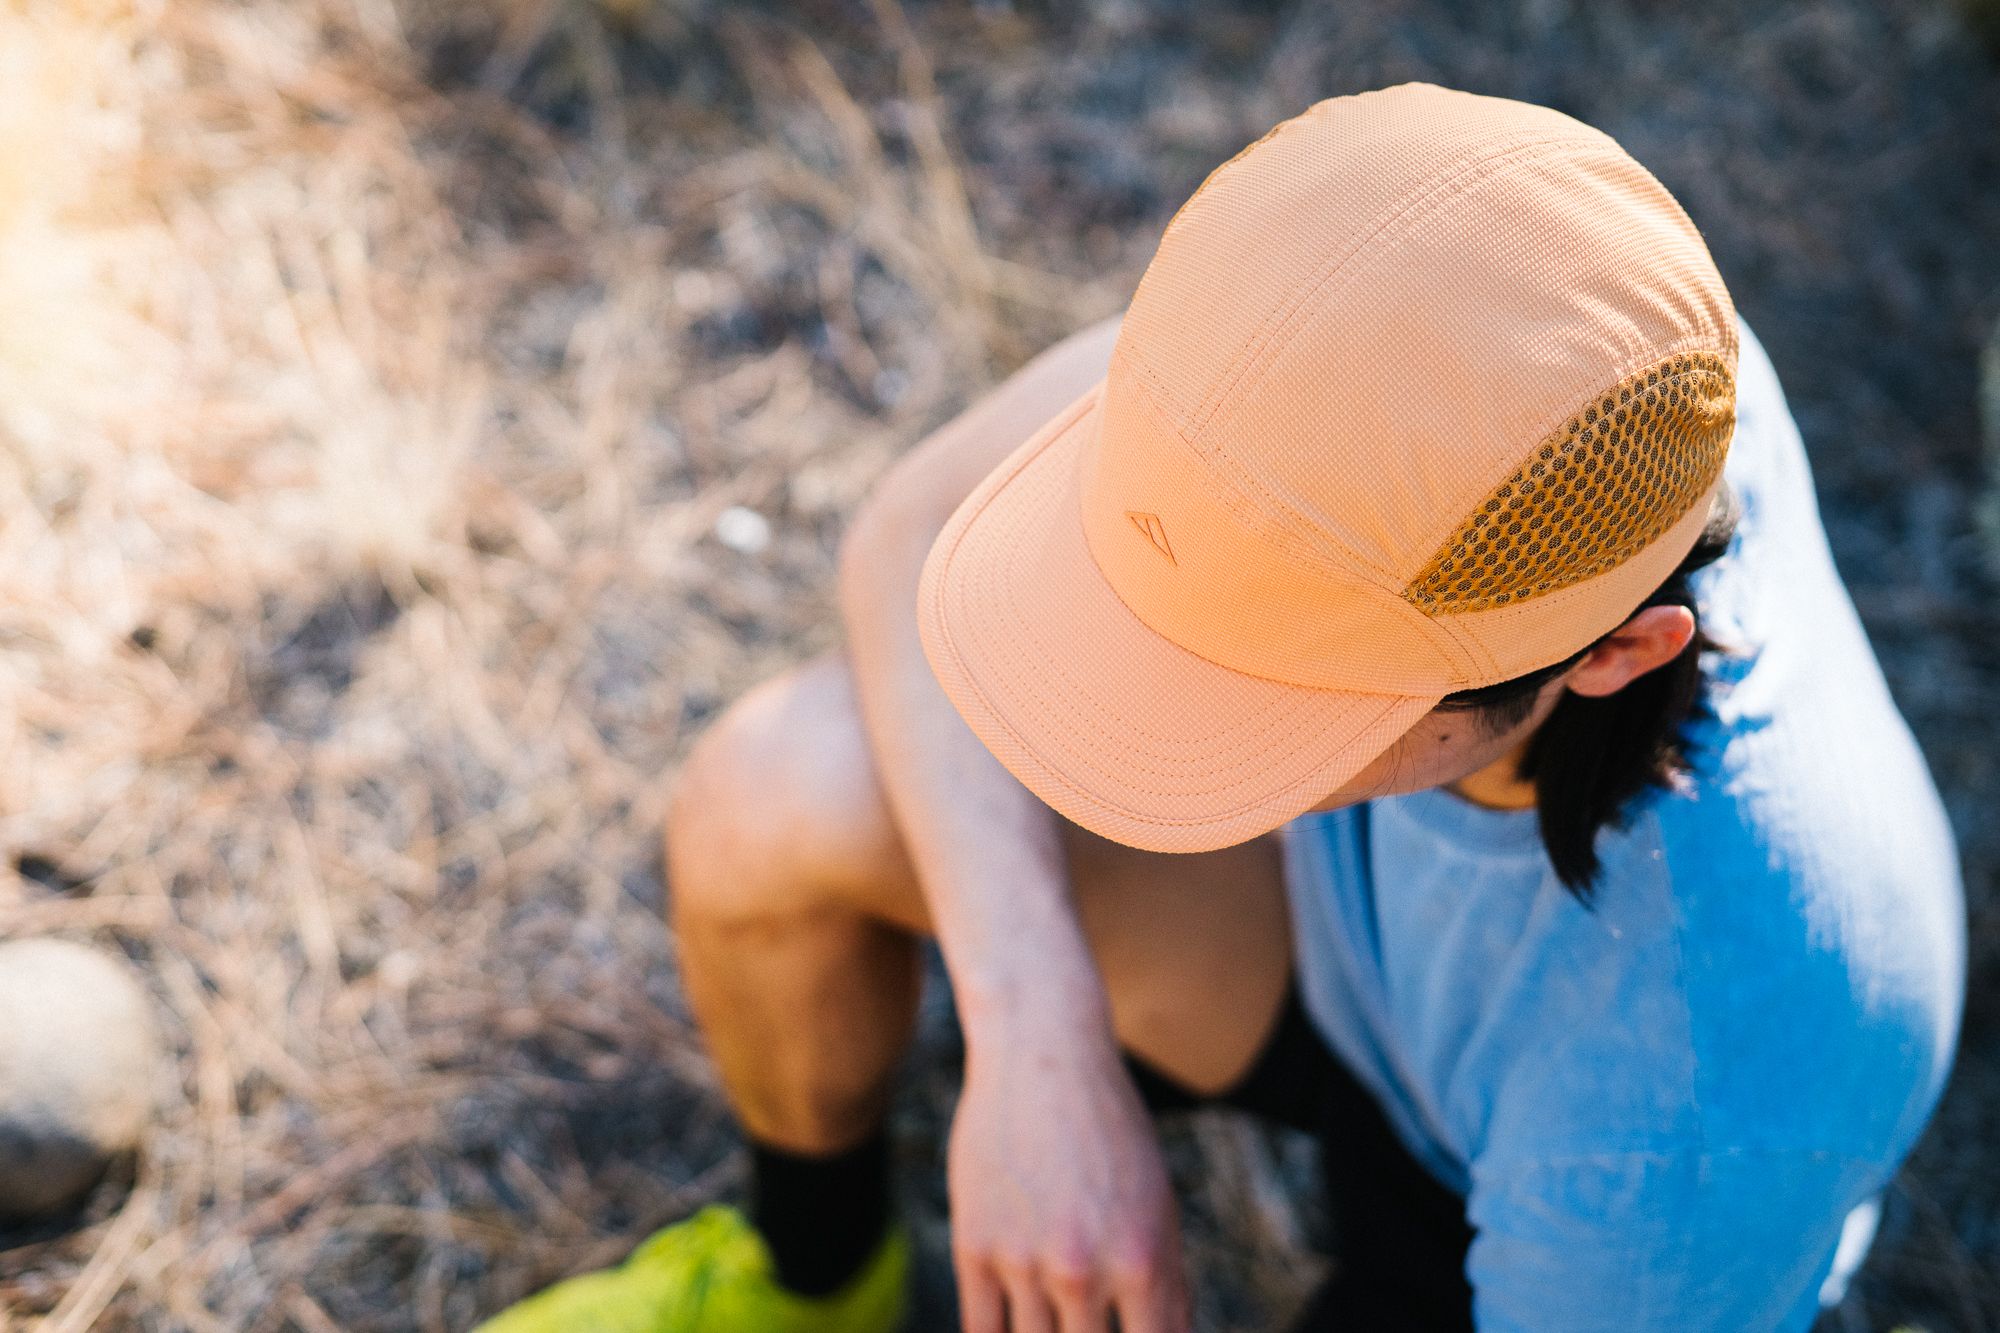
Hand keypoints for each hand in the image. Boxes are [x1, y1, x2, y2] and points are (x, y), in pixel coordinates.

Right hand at [948, 1020, 1189, 1332]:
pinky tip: (1012, 1328)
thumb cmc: (1110, 1131)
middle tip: (1086, 1322)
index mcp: (1141, 1259)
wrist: (1040, 1056)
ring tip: (1055, 1317)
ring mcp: (1022, 1260)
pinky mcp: (973, 1247)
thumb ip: (1167, 1282)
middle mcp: (1081, 1268)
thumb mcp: (1158, 1202)